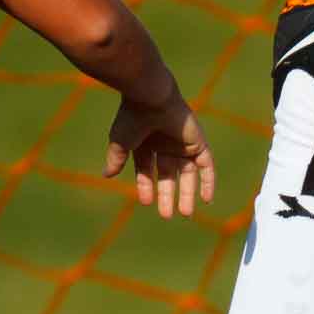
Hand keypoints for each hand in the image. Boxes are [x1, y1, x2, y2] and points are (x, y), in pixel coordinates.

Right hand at [103, 86, 215, 218]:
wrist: (150, 98)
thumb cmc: (132, 118)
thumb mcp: (121, 143)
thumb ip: (116, 160)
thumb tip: (106, 175)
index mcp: (146, 142)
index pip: (146, 169)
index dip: (146, 186)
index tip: (146, 202)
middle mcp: (164, 143)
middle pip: (168, 175)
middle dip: (167, 195)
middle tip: (166, 216)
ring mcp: (182, 143)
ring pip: (187, 174)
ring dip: (187, 194)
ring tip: (185, 213)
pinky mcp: (198, 142)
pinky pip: (206, 166)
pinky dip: (207, 182)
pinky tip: (207, 200)